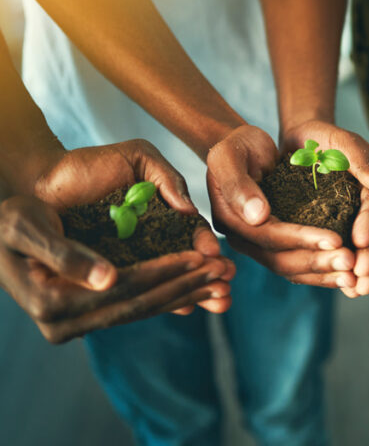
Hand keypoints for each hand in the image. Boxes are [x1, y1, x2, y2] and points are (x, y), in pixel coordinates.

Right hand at [0, 195, 231, 342]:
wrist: (0, 228)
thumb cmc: (12, 218)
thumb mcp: (28, 227)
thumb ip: (64, 253)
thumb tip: (108, 279)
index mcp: (51, 303)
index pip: (123, 289)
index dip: (166, 272)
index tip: (203, 256)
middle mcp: (64, 323)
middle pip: (138, 304)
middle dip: (186, 285)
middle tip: (227, 270)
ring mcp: (76, 323)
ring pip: (141, 309)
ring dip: (186, 294)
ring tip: (224, 280)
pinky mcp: (89, 315)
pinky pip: (135, 307)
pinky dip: (169, 296)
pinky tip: (199, 287)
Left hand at [31, 140, 231, 313]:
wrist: (40, 180)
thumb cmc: (88, 165)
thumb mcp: (137, 159)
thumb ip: (166, 178)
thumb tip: (190, 211)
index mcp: (162, 215)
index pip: (191, 235)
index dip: (207, 248)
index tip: (218, 259)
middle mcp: (150, 241)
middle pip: (187, 264)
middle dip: (210, 277)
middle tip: (228, 288)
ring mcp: (130, 260)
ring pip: (166, 281)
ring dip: (194, 293)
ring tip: (218, 302)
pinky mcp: (106, 274)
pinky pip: (136, 290)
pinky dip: (159, 300)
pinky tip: (182, 309)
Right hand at [208, 124, 359, 288]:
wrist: (243, 150)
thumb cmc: (238, 147)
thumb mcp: (229, 156)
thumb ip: (239, 185)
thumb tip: (258, 217)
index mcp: (230, 220)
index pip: (269, 236)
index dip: (302, 239)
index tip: (336, 240)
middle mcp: (243, 239)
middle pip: (282, 260)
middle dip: (318, 261)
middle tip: (351, 262)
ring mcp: (259, 245)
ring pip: (292, 268)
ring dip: (324, 273)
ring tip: (354, 275)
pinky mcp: (277, 244)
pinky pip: (299, 264)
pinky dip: (322, 271)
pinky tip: (346, 273)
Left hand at [279, 119, 368, 296]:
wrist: (301, 141)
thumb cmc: (325, 136)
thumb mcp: (345, 143)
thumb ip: (366, 163)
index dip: (368, 225)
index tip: (361, 241)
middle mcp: (363, 210)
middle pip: (368, 236)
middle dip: (366, 258)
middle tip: (363, 278)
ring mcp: (346, 223)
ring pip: (353, 249)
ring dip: (354, 271)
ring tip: (354, 290)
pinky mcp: (327, 232)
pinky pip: (333, 251)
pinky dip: (334, 269)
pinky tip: (337, 288)